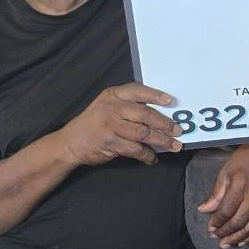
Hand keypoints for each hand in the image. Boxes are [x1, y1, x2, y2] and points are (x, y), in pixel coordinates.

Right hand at [59, 83, 180, 165]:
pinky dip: (147, 155)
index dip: (155, 95)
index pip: (137, 91)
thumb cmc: (94, 123)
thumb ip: (128, 107)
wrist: (70, 142)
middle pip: (145, 114)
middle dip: (165, 123)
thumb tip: (160, 116)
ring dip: (162, 141)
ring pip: (143, 133)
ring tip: (174, 146)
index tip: (171, 102)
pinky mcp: (110, 143)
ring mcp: (110, 126)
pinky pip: (135, 149)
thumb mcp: (107, 106)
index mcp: (113, 95)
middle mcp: (111, 108)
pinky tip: (153, 158)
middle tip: (178, 131)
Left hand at [198, 142, 248, 248]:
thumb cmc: (244, 159)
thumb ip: (216, 193)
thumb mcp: (225, 171)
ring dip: (237, 238)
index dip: (217, 221)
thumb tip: (204, 210)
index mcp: (241, 185)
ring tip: (226, 244)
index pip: (227, 210)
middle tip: (216, 237)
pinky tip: (242, 242)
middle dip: (226, 232)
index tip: (210, 227)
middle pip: (239, 221)